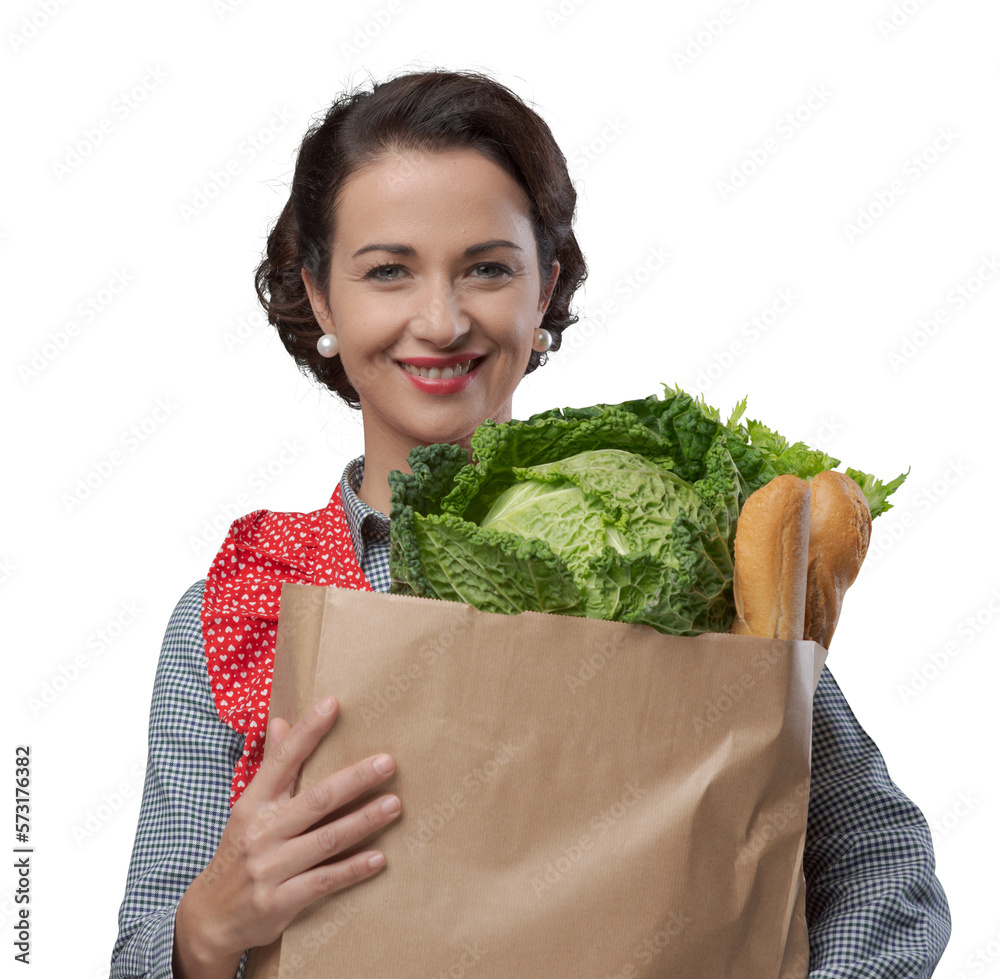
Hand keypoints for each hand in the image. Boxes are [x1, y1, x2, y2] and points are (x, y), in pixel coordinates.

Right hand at [173, 696, 399, 978]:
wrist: (210, 918)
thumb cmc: (238, 853)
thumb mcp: (247, 809)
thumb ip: (270, 767)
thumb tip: (281, 721)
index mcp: (253, 804)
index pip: (281, 761)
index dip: (306, 732)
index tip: (332, 704)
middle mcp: (261, 833)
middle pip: (315, 800)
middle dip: (354, 780)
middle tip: (388, 762)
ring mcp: (269, 869)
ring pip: (326, 840)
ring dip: (363, 821)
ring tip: (395, 805)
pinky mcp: (279, 903)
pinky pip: (323, 882)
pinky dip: (352, 870)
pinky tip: (379, 857)